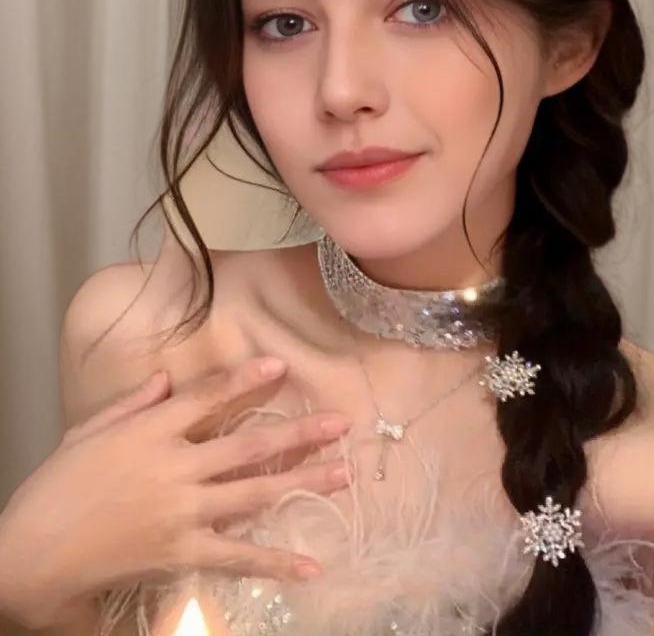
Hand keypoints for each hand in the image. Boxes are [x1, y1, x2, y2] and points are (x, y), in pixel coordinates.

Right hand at [0, 357, 352, 629]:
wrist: (29, 556)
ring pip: (254, 493)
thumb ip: (129, 403)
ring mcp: (182, 511)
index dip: (245, 381)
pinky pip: (237, 556)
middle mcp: (175, 467)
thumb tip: (162, 378)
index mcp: (151, 432)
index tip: (281, 366)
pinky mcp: (181, 552)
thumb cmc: (55, 488)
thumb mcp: (86, 432)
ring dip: (303, 482)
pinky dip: (275, 561)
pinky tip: (311, 564)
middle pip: (248, 445)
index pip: (207, 398)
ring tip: (344, 474)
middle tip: (343, 423)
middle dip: (299, 433)